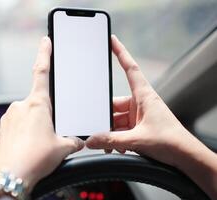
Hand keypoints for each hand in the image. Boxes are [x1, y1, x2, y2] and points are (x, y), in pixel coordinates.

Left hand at [0, 37, 83, 191]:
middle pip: (38, 102)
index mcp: (37, 104)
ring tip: (40, 144)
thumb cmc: (34, 160)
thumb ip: (73, 140)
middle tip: (50, 134)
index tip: (45, 42)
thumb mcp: (62, 148)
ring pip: (28, 116)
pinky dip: (25, 133)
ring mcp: (9, 117)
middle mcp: (20, 106)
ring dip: (36, 126)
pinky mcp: (3, 129)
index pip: (42, 72)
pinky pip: (18, 125)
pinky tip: (30, 147)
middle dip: (46, 115)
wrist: (10, 177)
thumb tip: (79, 141)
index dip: (45, 54)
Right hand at [86, 35, 216, 198]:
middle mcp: (141, 102)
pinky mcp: (140, 125)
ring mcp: (140, 114)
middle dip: (106, 118)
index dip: (121, 53)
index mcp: (144, 96)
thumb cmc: (171, 141)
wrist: (185, 156)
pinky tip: (116, 147)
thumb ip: (111, 141)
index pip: (130, 69)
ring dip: (111, 132)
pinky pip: (122, 127)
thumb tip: (92, 140)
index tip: (112, 40)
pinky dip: (117, 137)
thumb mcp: (137, 140)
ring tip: (109, 145)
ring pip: (118, 118)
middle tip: (98, 129)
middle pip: (115, 103)